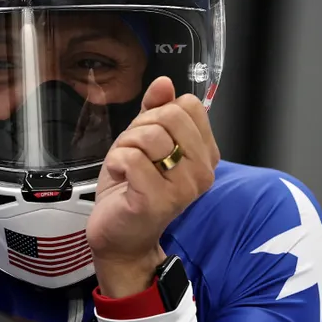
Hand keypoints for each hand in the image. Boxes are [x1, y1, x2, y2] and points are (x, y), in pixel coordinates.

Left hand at [87, 77, 220, 297]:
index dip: (159, 114)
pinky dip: (116, 163)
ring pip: (149, 135)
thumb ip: (155, 111)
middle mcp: (201, 171)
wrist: (121, 238)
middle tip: (134, 154)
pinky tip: (122, 180)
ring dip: (125, 146)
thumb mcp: (143, 143)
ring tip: (127, 168)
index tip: (149, 140)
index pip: (189, 105)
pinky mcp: (157, 200)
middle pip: (170, 115)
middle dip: (140, 128)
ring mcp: (182, 187)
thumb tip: (164, 83)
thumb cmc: (132, 191)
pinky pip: (130, 157)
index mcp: (205, 155)